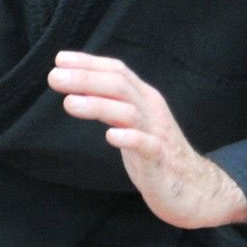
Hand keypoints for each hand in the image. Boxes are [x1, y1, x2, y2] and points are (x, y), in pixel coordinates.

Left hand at [49, 50, 246, 228]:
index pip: (118, 72)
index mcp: (143, 99)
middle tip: (54, 77)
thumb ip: (109, 106)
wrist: (192, 187)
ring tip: (69, 103)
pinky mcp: (160, 160)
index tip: (60, 59)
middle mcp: (151, 111)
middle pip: (120, 86)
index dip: (90, 63)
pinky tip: (110, 136)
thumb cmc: (154, 153)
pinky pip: (147, 145)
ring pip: (129, 112)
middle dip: (86, 79)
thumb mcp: (131, 123)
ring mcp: (157, 134)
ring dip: (98, 105)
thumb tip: (76, 91)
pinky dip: (129, 138)